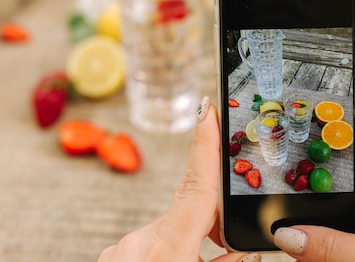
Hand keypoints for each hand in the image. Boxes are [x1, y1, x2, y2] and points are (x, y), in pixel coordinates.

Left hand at [97, 97, 260, 261]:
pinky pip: (148, 247)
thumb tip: (242, 251)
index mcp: (169, 248)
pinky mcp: (112, 257)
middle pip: (187, 214)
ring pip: (169, 233)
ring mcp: (122, 249)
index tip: (207, 108)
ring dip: (183, 248)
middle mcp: (140, 241)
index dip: (206, 145)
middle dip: (207, 226)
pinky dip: (162, 256)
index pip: (196, 186)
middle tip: (219, 250)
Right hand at [273, 102, 354, 261]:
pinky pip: (344, 226)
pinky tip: (305, 248)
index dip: (333, 107)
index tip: (295, 110)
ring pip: (337, 197)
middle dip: (308, 167)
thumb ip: (332, 249)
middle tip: (273, 175)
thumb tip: (286, 235)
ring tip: (283, 217)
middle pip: (339, 160)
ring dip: (313, 208)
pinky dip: (324, 235)